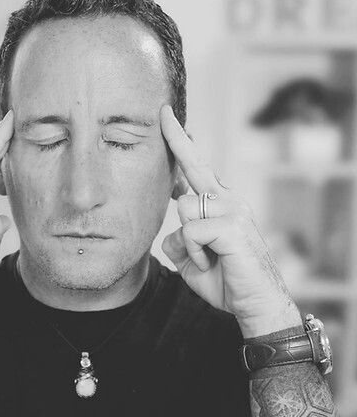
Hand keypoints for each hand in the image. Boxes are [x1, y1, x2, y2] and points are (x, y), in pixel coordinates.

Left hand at [159, 105, 301, 337]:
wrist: (255, 305)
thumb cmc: (224, 280)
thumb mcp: (191, 258)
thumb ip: (179, 239)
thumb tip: (171, 228)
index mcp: (219, 204)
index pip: (196, 169)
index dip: (180, 143)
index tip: (166, 120)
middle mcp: (228, 200)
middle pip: (193, 165)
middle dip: (177, 140)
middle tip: (161, 111)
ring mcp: (233, 209)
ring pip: (184, 208)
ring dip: (186, 243)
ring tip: (207, 259)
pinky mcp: (233, 223)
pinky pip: (190, 230)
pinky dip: (193, 253)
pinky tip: (212, 262)